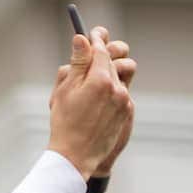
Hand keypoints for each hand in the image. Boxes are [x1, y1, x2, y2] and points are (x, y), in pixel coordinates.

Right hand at [48, 26, 133, 179]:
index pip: (101, 50)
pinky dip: (111, 93)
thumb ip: (77, 63)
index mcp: (100, 79)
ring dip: (109, 75)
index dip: (96, 40)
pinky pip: (122, 93)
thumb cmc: (64, 125)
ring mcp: (125, 100)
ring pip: (120, 76)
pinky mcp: (127, 112)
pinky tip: (96, 107)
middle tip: (89, 62)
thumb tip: (82, 39)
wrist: (75, 158)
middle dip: (102, 58)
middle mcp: (117, 87)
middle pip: (113, 60)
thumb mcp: (64, 91)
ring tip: (93, 86)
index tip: (92, 34)